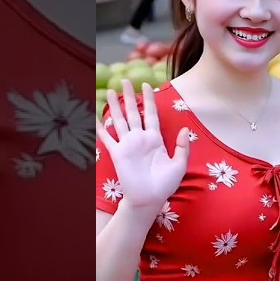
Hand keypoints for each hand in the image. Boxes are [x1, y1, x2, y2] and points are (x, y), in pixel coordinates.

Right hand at [96, 80, 189, 212]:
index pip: (151, 114)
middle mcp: (140, 139)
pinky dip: (100, 128)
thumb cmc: (165, 185)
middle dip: (130, 96)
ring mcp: (127, 145)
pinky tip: (94, 117)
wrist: (149, 200)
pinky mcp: (117, 153)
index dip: (149, 100)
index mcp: (155, 139)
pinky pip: (107, 138)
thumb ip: (183, 147)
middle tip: (125, 80)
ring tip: (111, 91)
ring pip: (120, 121)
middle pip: (133, 113)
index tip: (146, 85)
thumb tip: (185, 129)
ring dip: (115, 106)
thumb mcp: (179, 165)